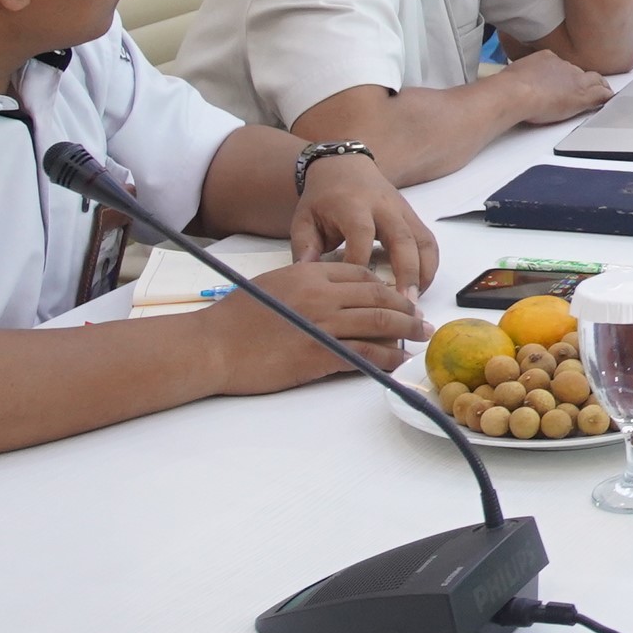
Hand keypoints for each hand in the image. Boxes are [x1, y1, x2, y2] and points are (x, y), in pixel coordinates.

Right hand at [201, 260, 426, 391]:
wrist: (212, 346)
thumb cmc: (234, 319)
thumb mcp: (273, 285)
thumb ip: (304, 283)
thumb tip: (331, 291)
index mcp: (308, 271)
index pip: (359, 273)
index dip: (383, 285)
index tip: (396, 295)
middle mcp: (320, 293)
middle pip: (377, 295)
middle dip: (405, 306)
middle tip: (421, 316)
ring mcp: (322, 324)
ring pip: (379, 322)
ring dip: (406, 330)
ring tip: (420, 336)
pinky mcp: (320, 354)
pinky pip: (365, 353)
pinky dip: (387, 357)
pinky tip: (397, 360)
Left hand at [287, 151, 439, 290]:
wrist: (344, 168)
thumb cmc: (322, 200)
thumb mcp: (303, 219)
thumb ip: (304, 248)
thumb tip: (308, 279)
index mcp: (352, 205)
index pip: (361, 234)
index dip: (360, 263)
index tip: (355, 291)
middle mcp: (383, 206)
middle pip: (402, 238)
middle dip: (406, 272)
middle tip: (404, 303)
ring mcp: (402, 211)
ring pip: (421, 240)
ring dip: (423, 272)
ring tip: (414, 301)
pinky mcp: (413, 216)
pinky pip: (428, 241)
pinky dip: (430, 265)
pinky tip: (421, 287)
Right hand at [483, 48, 615, 126]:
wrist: (515, 92)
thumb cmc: (508, 87)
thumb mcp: (514, 73)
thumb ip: (522, 75)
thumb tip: (516, 82)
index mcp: (547, 58)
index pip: (563, 66)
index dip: (568, 74)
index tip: (566, 81)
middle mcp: (564, 66)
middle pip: (581, 72)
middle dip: (585, 79)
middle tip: (591, 85)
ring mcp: (575, 80)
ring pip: (594, 81)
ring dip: (598, 86)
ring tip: (603, 91)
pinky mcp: (582, 95)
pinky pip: (601, 94)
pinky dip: (606, 96)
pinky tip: (609, 99)